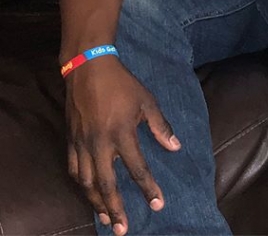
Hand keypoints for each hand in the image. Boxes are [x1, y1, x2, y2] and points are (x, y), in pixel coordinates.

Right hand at [65, 58, 180, 235]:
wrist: (89, 68)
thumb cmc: (122, 84)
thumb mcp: (147, 101)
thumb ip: (160, 126)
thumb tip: (176, 147)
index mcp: (121, 133)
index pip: (137, 168)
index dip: (148, 187)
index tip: (157, 204)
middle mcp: (100, 144)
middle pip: (107, 185)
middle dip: (115, 209)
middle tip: (123, 229)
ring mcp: (82, 143)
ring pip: (87, 182)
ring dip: (96, 203)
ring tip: (105, 219)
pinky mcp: (71, 140)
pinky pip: (73, 170)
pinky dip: (81, 186)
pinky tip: (88, 193)